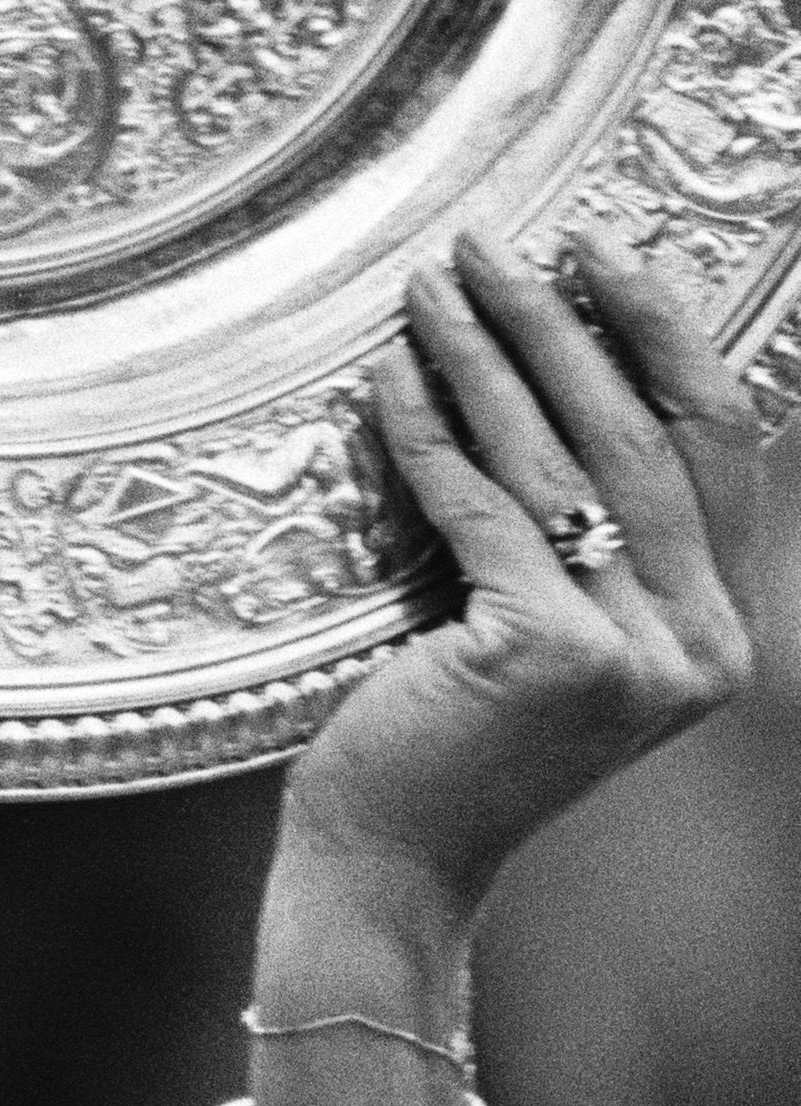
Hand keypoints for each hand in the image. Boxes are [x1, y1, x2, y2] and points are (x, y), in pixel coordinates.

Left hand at [253, 229, 762, 1105]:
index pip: (717, 447)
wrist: (396, 861)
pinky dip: (425, 431)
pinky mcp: (547, 654)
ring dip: (485, 355)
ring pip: (556, 461)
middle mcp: (699, 647)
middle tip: (494, 244)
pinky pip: (479, 508)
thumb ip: (587, 531)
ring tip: (432, 283)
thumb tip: (555, 357)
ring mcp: (632, 656)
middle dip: (561, 325)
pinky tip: (384, 374)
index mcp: (721, 634)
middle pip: (637, 437)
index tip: (601, 250)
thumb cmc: (456, 733)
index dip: (664, 336)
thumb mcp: (552, 626)